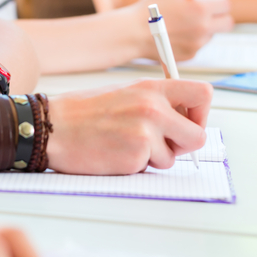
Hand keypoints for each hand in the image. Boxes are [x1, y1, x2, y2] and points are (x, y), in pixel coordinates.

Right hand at [46, 78, 212, 173]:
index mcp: (151, 88)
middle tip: (161, 143)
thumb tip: (183, 118)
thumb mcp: (125, 93)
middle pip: (198, 136)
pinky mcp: (136, 155)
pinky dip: (136, 165)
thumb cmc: (83, 112)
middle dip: (183, 145)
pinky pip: (151, 168)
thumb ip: (156, 102)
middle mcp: (153, 107)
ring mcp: (146, 132)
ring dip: (154, 157)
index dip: (200, 114)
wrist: (53, 127)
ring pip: (173, 157)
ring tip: (125, 144)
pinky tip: (115, 153)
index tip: (187, 121)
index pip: (203, 93)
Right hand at [138, 0, 232, 60]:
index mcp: (200, 9)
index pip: (226, 5)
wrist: (133, 33)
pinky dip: (193, 39)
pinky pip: (199, 44)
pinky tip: (176, 34)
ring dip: (205, 28)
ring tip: (182, 23)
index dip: (217, 1)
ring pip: (213, 34)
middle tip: (205, 13)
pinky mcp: (191, 55)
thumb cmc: (150, 8)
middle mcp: (203, 28)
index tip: (209, 1)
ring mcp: (198, 44)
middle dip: (219, 16)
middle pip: (228, 23)